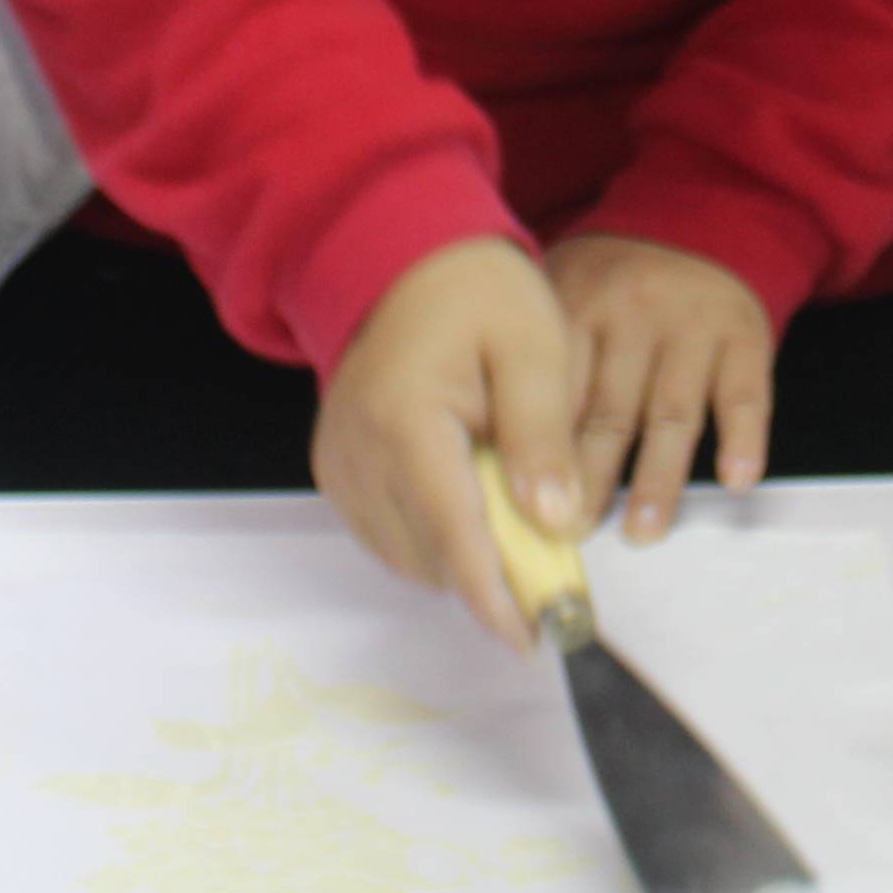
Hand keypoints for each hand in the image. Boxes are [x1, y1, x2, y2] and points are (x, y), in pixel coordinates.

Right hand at [312, 238, 586, 646]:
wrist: (399, 255)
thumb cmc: (474, 291)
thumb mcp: (534, 345)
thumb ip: (544, 434)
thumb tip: (555, 521)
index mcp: (405, 419)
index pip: (453, 533)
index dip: (496, 595)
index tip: (536, 638)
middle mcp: (358, 452)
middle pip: (430, 556)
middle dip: (493, 579)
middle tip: (554, 575)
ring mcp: (339, 464)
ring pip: (407, 556)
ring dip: (462, 561)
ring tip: (515, 530)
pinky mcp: (336, 469)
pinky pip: (387, 534)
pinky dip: (432, 540)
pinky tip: (471, 511)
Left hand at [546, 233, 773, 545]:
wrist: (700, 220)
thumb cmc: (614, 280)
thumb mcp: (563, 293)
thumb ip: (537, 363)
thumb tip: (499, 459)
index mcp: (576, 305)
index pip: (554, 392)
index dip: (541, 455)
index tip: (526, 511)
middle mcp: (633, 314)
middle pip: (608, 411)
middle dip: (590, 480)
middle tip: (572, 535)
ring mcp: (691, 326)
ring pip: (671, 413)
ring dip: (658, 479)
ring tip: (641, 533)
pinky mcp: (744, 335)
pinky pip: (745, 394)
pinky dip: (742, 438)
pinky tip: (735, 479)